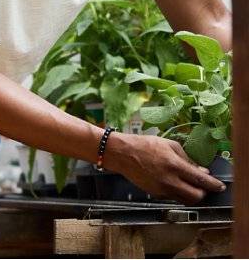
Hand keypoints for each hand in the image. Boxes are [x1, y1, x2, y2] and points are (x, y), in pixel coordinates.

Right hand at [103, 133, 225, 204]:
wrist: (123, 154)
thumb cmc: (146, 144)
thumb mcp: (169, 144)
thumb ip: (186, 158)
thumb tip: (200, 170)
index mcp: (174, 165)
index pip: (200, 180)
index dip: (213, 185)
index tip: (220, 186)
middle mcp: (169, 181)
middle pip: (196, 196)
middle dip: (203, 192)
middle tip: (204, 185)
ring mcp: (162, 189)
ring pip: (185, 200)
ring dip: (192, 194)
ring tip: (191, 185)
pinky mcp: (155, 194)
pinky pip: (173, 197)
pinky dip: (178, 192)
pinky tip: (175, 182)